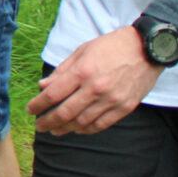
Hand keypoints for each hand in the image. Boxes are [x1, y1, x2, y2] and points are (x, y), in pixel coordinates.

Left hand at [28, 26, 162, 134]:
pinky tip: (76, 129)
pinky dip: (86, 130)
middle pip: (65, 113)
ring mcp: (112, 100)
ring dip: (65, 128)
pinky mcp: (125, 107)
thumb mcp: (83, 50)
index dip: (38, 105)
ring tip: (55, 129)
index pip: (53, 94)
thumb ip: (62, 70)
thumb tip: (43, 86)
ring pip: (82, 122)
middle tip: (39, 126)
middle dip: (47, 122)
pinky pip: (101, 125)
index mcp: (83, 71)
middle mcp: (96, 88)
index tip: (30, 110)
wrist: (147, 49)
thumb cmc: (112, 46)